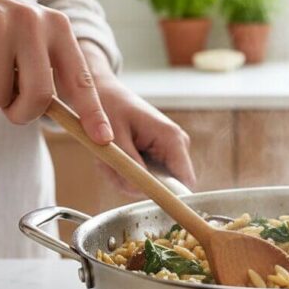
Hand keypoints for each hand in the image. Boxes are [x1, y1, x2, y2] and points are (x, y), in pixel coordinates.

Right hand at [0, 0, 112, 143]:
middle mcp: (33, 23)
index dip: (92, 112)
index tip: (103, 139)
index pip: (81, 78)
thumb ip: (47, 71)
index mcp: (57, 26)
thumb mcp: (29, 37)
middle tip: (9, 108)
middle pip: (40, 96)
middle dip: (22, 113)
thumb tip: (70, 119)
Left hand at [82, 46, 195, 190]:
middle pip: (165, 186)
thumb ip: (129, 165)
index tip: (139, 195)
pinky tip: (115, 157)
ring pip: (152, 183)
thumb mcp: (116, 137)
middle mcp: (176, 145)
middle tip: (111, 168)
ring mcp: (168, 150)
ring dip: (126, 177)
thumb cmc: (110, 107)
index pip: (185, 181)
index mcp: (172, 138)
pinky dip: (126, 172)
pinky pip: (145, 176)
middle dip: (136, 184)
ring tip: (109, 159)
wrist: (103, 92)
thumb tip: (140, 190)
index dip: (168, 196)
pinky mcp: (158, 154)